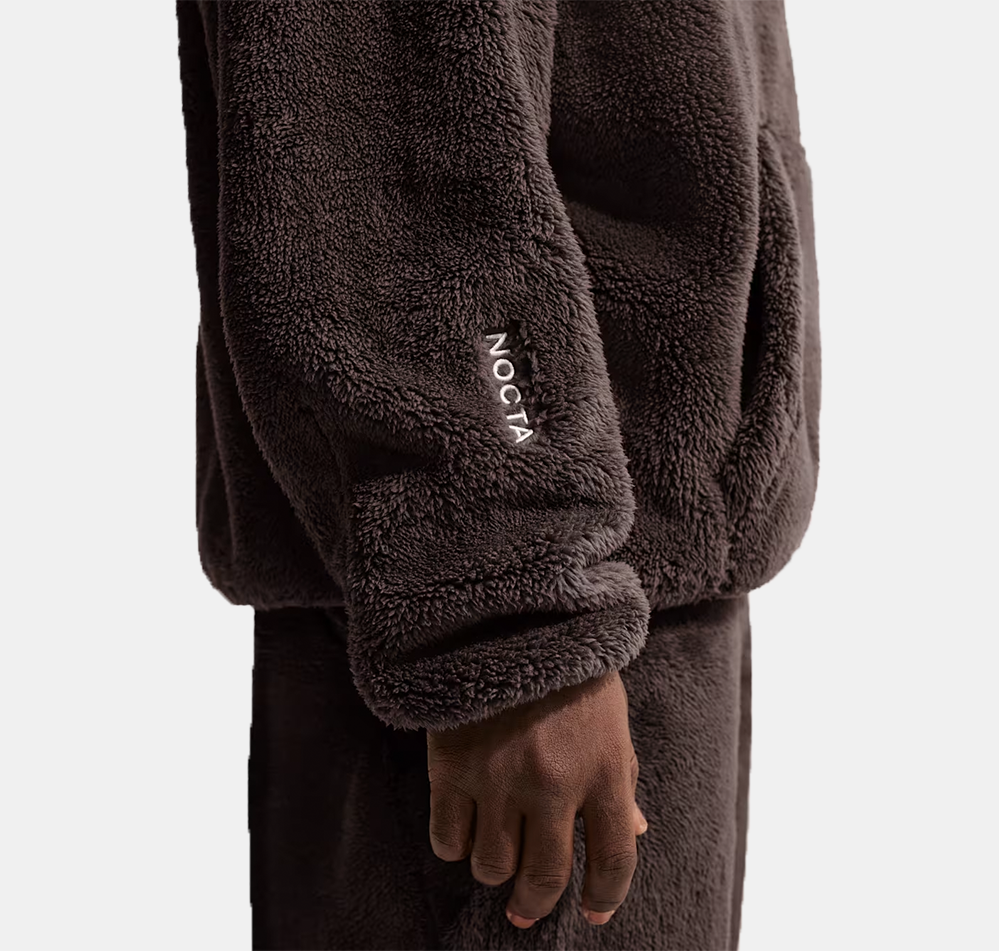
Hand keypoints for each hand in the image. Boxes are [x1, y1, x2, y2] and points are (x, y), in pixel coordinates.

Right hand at [426, 669, 647, 928]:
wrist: (511, 616)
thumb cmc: (571, 668)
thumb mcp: (611, 719)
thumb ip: (620, 778)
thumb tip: (633, 831)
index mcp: (604, 769)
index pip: (614, 861)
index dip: (606, 898)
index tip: (594, 911)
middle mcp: (554, 783)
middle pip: (546, 876)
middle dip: (536, 903)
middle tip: (527, 909)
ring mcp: (500, 777)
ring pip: (492, 866)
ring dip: (495, 871)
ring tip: (496, 855)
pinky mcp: (452, 766)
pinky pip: (447, 838)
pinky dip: (455, 846)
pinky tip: (463, 831)